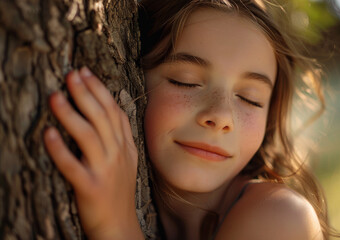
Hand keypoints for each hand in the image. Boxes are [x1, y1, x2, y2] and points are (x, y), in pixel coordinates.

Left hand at [43, 67, 143, 239]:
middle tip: (71, 75)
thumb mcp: (127, 160)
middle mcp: (116, 154)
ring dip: (71, 115)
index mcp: (125, 146)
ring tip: (55, 96)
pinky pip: (73, 166)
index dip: (99, 90)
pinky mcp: (90, 188)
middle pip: (101, 118)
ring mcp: (104, 170)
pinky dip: (59, 150)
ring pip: (88, 137)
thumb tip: (111, 108)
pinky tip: (48, 134)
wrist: (119, 226)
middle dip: (86, 93)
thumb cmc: (119, 190)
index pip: (113, 111)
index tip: (85, 72)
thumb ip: (121, 135)